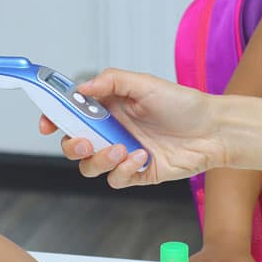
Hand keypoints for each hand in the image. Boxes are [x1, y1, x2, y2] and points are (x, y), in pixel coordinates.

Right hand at [38, 68, 225, 187]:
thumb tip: (80, 88)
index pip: (71, 112)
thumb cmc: (184, 105)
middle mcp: (112, 130)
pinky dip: (123, 170)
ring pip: (90, 166)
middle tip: (83, 141)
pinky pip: (115, 179)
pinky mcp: (137, 173)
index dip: (54, 117)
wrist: (213, 131)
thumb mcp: (145, 84)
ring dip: (99, 159)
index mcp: (109, 107)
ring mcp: (123, 153)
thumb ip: (110, 82)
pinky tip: (141, 157)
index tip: (47, 122)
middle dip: (71, 145)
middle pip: (73, 143)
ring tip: (121, 149)